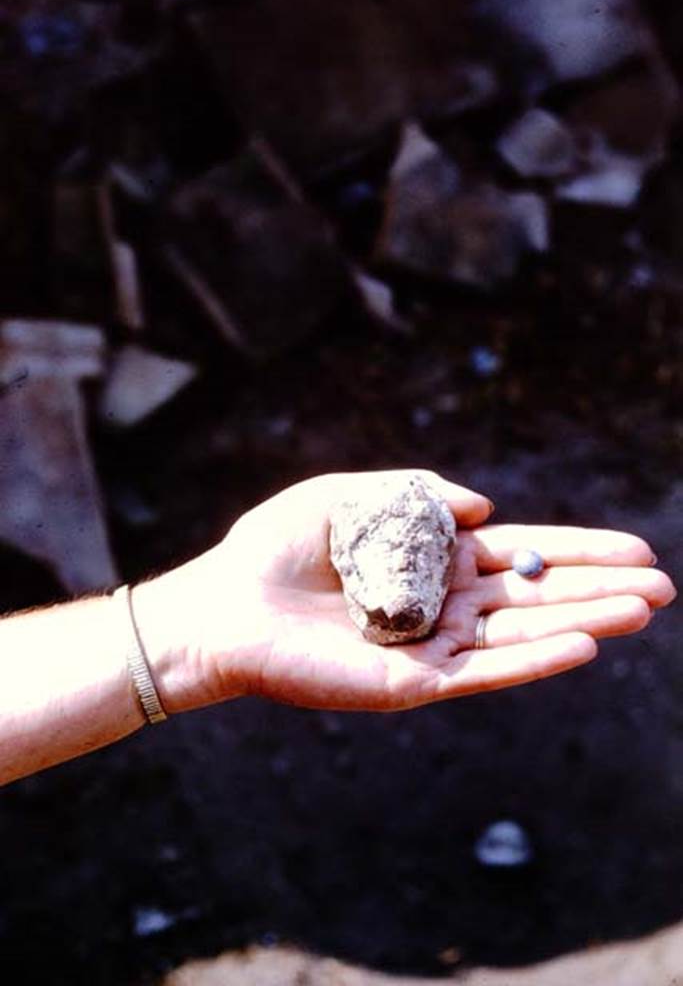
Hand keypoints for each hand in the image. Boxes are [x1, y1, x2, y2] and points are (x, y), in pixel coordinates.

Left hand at [143, 471, 675, 713]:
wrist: (220, 604)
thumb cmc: (274, 547)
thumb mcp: (349, 496)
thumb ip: (419, 494)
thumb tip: (487, 507)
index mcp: (431, 559)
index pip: (522, 555)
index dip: (578, 552)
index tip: (635, 550)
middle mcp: (442, 604)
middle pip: (537, 596)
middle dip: (600, 590)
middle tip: (663, 588)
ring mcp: (431, 646)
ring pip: (522, 634)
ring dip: (583, 624)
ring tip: (642, 612)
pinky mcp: (411, 683)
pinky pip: (483, 672)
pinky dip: (532, 660)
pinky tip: (581, 645)